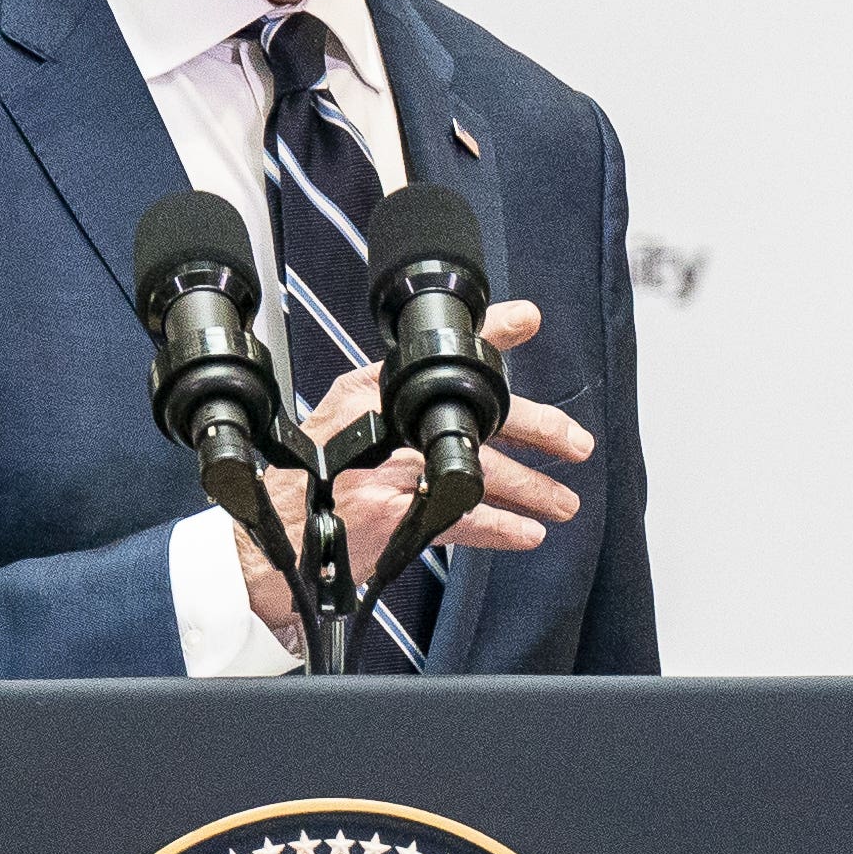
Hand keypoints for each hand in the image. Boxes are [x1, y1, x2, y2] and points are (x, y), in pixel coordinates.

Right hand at [232, 300, 593, 653]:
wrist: (276, 530)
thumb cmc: (316, 471)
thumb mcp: (350, 410)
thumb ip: (400, 384)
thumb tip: (465, 360)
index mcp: (372, 389)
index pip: (439, 351)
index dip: (487, 334)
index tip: (525, 320)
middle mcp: (383, 425)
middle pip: (479, 418)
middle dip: (537, 431)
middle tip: (576, 444)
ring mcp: (388, 471)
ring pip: (482, 475)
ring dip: (531, 490)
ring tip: (563, 502)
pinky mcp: (393, 516)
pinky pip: (462, 521)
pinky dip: (501, 530)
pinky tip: (528, 533)